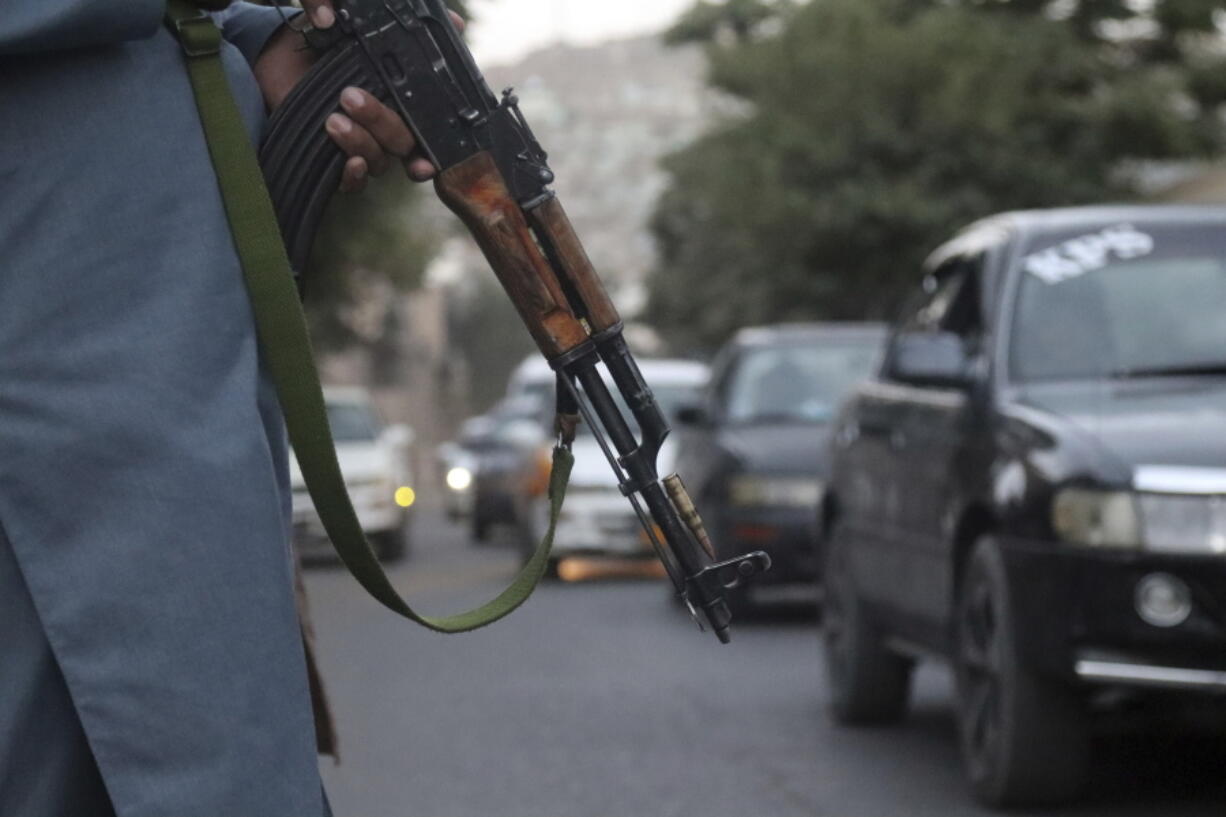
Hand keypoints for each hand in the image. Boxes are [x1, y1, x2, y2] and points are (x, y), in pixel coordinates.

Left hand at [298, 1, 465, 191]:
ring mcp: (362, 148)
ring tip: (334, 118)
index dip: (435, 148)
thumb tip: (457, 23)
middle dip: (382, 124)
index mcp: (403, 106)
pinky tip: (348, 161)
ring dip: (360, 142)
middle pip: (401, 144)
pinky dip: (354, 176)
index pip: (429, 134)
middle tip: (351, 97)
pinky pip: (353, 183)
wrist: (285, 54)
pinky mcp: (334, 161)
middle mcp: (386, 132)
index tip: (430, 156)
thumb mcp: (367, 28)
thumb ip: (407, 29)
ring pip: (378, 161)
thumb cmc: (331, 42)